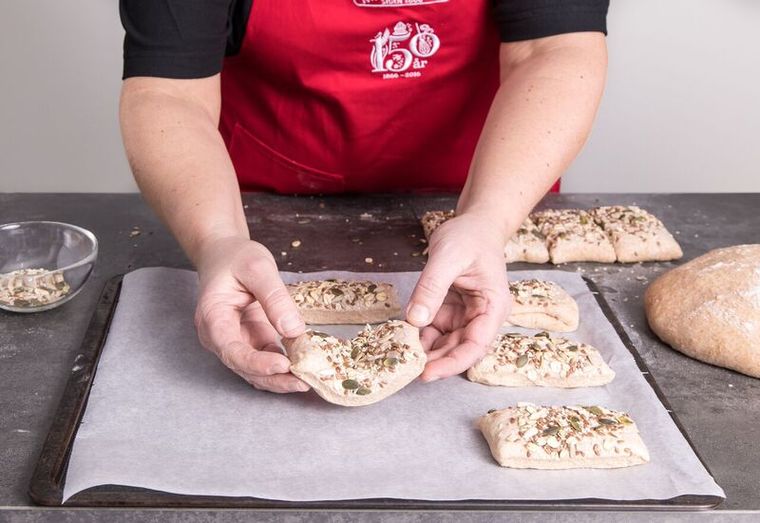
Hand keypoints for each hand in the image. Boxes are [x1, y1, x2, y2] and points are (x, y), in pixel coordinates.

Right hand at [193, 236, 308, 392]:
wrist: (226, 255)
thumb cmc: (236, 257)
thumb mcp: (258, 267)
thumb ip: (274, 297)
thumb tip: (293, 330)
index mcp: (213, 317)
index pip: (231, 350)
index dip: (256, 363)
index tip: (283, 365)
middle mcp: (219, 336)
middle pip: (244, 368)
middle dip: (274, 378)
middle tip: (305, 381)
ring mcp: (234, 341)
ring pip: (255, 371)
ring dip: (280, 378)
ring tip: (308, 379)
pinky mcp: (250, 341)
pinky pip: (266, 361)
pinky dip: (284, 367)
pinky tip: (304, 366)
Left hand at [406, 213, 510, 380]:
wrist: (473, 224)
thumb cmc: (469, 236)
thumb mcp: (448, 256)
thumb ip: (431, 287)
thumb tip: (414, 319)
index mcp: (493, 307)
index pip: (476, 345)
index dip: (453, 363)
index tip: (428, 373)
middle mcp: (482, 317)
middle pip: (459, 349)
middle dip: (434, 361)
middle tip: (405, 367)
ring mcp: (465, 316)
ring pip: (445, 343)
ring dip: (424, 350)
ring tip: (400, 354)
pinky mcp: (450, 311)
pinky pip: (434, 330)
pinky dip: (418, 335)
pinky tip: (402, 337)